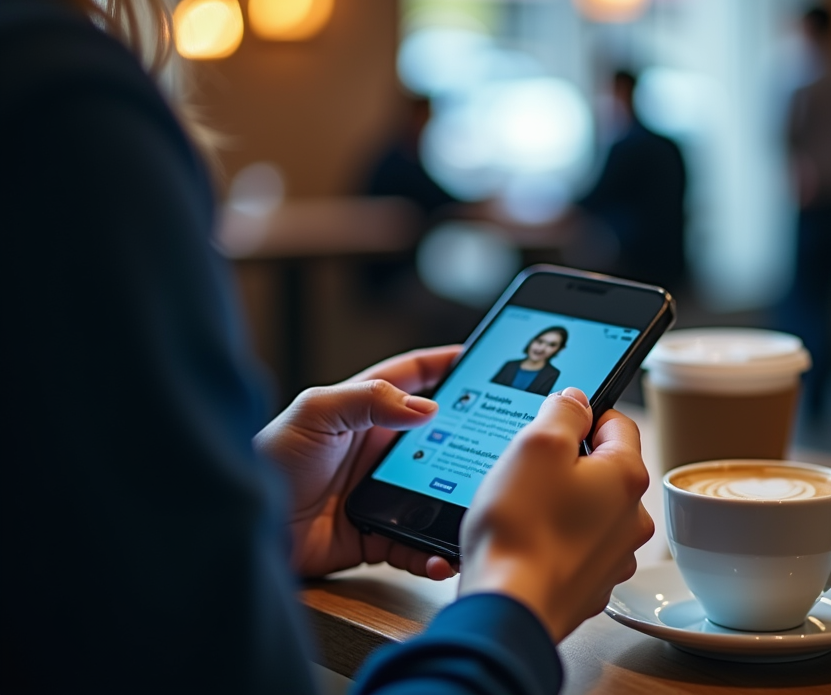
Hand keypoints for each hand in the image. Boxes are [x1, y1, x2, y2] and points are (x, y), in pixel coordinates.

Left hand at [254, 346, 460, 580]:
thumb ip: (368, 400)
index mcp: (364, 410)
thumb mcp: (315, 413)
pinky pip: (414, 542)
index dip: (445, 364)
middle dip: (470, 437)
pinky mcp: (376, 535)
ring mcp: (380, 492)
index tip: (480, 358)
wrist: (244, 527)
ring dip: (457, 500)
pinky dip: (431, 552)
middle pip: (438, 438)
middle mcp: (378, 449)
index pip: (413, 377)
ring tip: (480, 503)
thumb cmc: (269, 459)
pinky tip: (441, 554)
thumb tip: (427, 408)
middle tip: (503, 438)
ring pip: (434, 493)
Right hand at [458, 388, 654, 641]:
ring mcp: (613, 557)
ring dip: (561, 503)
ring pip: (588, 509)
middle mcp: (631, 518)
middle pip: (602, 469)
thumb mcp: (537, 444)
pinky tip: (525, 541)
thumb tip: (576, 400)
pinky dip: (553, 539)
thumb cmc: (522, 527)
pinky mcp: (589, 585)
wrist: (509, 609)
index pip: (618, 423)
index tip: (554, 419)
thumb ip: (563, 412)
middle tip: (526, 468)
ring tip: (521, 509)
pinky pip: (574, 547)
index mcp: (626, 477)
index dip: (583, 413)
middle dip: (567, 462)